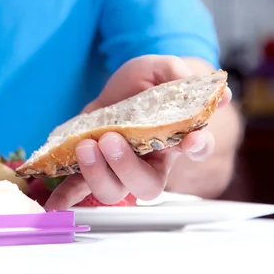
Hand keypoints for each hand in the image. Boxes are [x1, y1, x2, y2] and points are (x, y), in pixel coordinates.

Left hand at [45, 55, 231, 208]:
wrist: (118, 88)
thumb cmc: (145, 82)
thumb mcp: (160, 68)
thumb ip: (177, 73)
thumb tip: (219, 92)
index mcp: (175, 138)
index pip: (197, 149)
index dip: (197, 147)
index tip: (190, 140)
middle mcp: (150, 161)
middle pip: (146, 185)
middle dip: (127, 167)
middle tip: (111, 140)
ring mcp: (118, 166)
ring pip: (114, 189)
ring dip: (97, 173)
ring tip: (85, 146)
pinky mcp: (91, 164)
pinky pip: (79, 187)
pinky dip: (68, 197)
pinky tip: (54, 205)